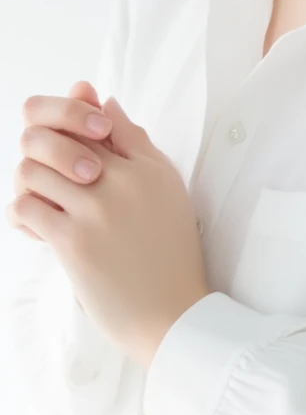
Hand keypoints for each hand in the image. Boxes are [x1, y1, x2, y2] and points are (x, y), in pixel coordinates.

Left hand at [6, 86, 211, 368]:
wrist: (171, 314)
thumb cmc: (169, 251)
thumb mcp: (166, 186)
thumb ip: (135, 142)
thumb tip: (105, 101)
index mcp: (146, 165)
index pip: (95, 119)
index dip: (73, 123)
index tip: (69, 140)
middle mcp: (122, 181)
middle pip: (59, 137)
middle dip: (45, 150)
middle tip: (50, 170)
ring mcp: (96, 210)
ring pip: (34, 168)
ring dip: (32, 182)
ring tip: (45, 199)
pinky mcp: (73, 243)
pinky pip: (26, 206)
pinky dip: (25, 211)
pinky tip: (39, 224)